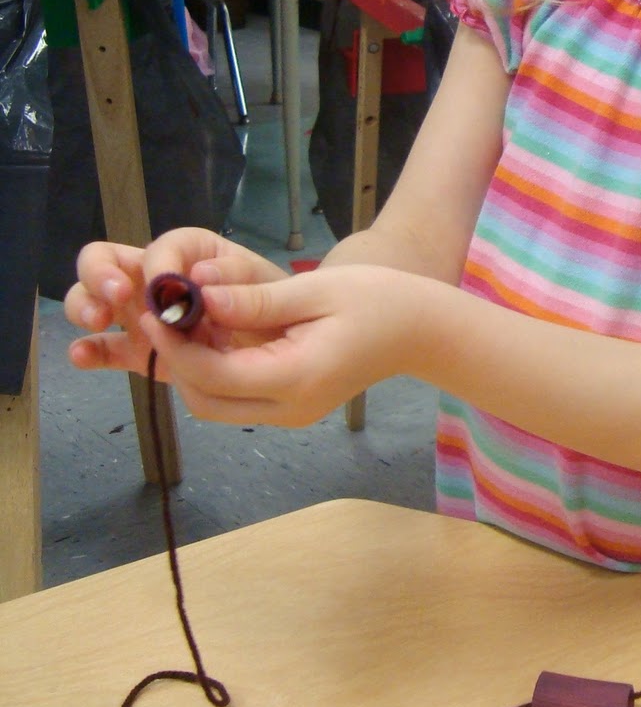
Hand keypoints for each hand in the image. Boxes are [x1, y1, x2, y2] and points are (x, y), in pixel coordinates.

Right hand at [65, 229, 289, 377]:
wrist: (320, 339)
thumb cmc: (309, 305)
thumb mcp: (293, 291)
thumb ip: (249, 286)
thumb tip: (204, 281)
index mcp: (201, 254)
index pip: (168, 247)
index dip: (161, 263)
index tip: (167, 285)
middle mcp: (168, 279)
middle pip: (112, 262)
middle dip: (102, 275)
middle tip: (118, 296)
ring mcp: (154, 315)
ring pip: (103, 301)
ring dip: (89, 306)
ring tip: (96, 322)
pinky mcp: (152, 350)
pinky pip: (117, 349)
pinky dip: (95, 351)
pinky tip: (82, 357)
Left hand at [131, 264, 413, 425]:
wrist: (420, 330)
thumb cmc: (376, 300)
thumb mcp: (314, 290)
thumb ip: (255, 300)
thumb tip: (198, 297)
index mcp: (295, 379)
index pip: (212, 374)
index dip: (174, 344)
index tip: (154, 305)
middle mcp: (288, 411)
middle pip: (205, 402)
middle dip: (176, 360)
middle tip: (164, 312)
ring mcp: (290, 416)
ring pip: (216, 406)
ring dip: (193, 369)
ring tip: (188, 319)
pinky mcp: (292, 410)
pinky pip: (237, 400)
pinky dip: (216, 372)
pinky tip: (217, 333)